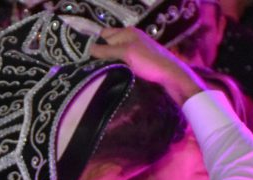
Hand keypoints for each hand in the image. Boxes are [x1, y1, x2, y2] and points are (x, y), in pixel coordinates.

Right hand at [90, 27, 206, 104]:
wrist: (170, 74)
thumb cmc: (148, 61)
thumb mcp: (126, 53)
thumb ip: (107, 50)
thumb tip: (88, 49)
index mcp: (127, 32)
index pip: (104, 35)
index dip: (94, 44)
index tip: (82, 56)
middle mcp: (130, 37)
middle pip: (108, 43)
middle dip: (99, 53)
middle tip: (87, 66)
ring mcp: (134, 49)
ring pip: (114, 53)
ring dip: (106, 61)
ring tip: (95, 71)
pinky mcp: (137, 60)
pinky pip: (121, 60)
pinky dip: (115, 65)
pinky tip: (109, 72)